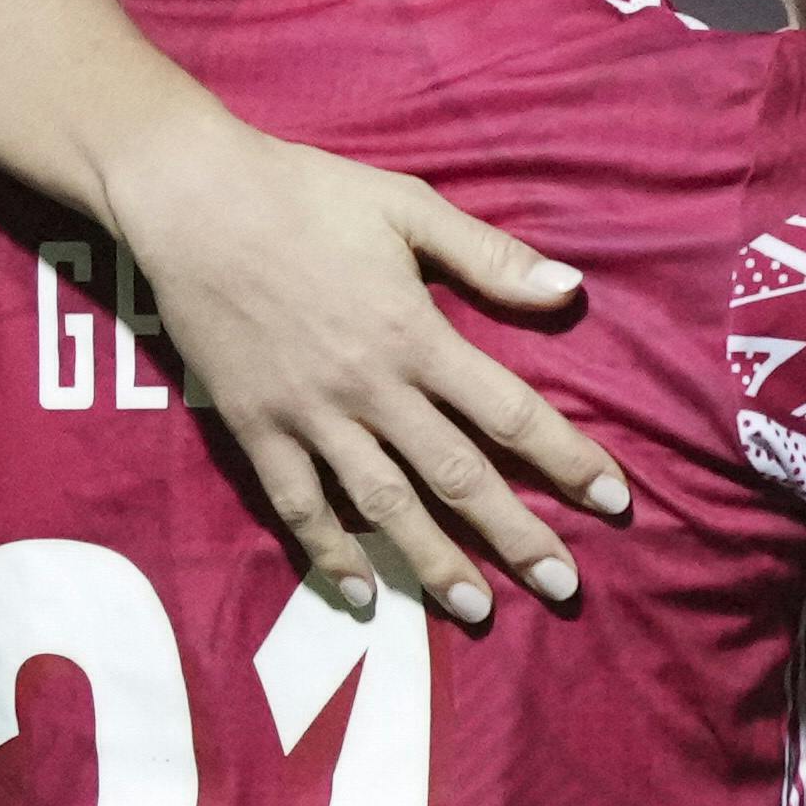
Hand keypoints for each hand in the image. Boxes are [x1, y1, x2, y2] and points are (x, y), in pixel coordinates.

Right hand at [102, 112, 632, 622]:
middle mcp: (368, 389)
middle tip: (563, 588)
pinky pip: (296, 504)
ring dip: (433, 562)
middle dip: (515, 536)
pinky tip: (364, 592)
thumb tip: (571, 288)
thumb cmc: (307, 195)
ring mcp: (308, 416)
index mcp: (415, 336)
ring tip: (478, 610)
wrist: (190, 200)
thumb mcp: (409, 207)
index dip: (568, 460)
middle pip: (456, 476)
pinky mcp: (253, 427)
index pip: (510, 414)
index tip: (616, 501)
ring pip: (381, 505)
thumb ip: (490, 256)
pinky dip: (329, 552)